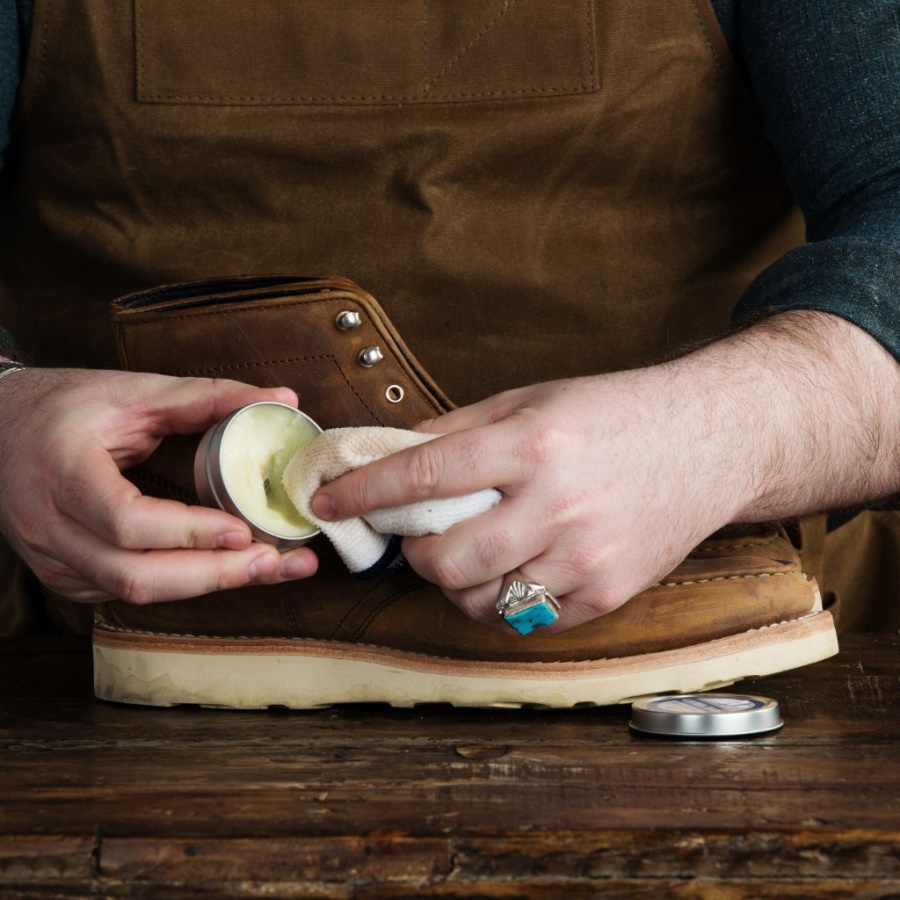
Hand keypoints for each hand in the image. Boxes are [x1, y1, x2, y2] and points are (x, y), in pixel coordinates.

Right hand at [0, 368, 317, 603]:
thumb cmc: (64, 405)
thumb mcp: (132, 392)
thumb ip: (207, 397)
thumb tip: (282, 398)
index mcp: (63, 471)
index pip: (125, 521)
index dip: (188, 532)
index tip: (243, 530)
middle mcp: (50, 525)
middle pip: (134, 575)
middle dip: (213, 575)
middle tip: (275, 562)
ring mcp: (53, 557)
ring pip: (132, 592)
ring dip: (206, 585)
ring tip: (268, 568)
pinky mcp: (66, 573)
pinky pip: (124, 591)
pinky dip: (179, 583)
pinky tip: (223, 569)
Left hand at [311, 369, 742, 631]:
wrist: (709, 442)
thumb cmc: (615, 414)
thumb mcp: (533, 398)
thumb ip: (458, 429)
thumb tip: (391, 451)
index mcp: (532, 444)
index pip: (424, 473)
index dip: (364, 491)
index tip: (325, 499)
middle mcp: (557, 504)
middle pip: (445, 559)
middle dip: (415, 555)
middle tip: (419, 538)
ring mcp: (585, 556)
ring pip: (480, 599)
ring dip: (456, 582)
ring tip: (472, 553)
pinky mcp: (608, 593)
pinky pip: (527, 619)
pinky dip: (504, 600)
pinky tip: (515, 568)